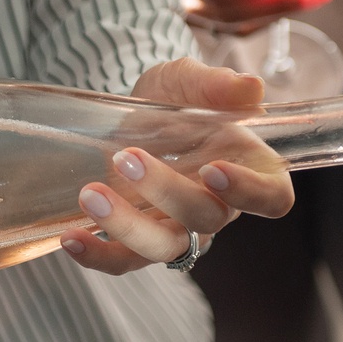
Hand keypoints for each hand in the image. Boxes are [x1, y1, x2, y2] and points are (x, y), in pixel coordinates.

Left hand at [58, 57, 294, 274]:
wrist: (136, 114)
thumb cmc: (177, 99)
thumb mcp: (189, 80)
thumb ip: (217, 84)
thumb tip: (249, 86)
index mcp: (250, 171)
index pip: (271, 198)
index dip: (249, 192)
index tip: (213, 169)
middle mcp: (219, 209)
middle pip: (207, 221)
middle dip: (168, 192)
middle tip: (127, 156)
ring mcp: (180, 230)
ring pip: (164, 248)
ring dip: (128, 228)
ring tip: (91, 194)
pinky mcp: (139, 241)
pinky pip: (124, 261)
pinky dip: (97, 255)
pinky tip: (71, 237)